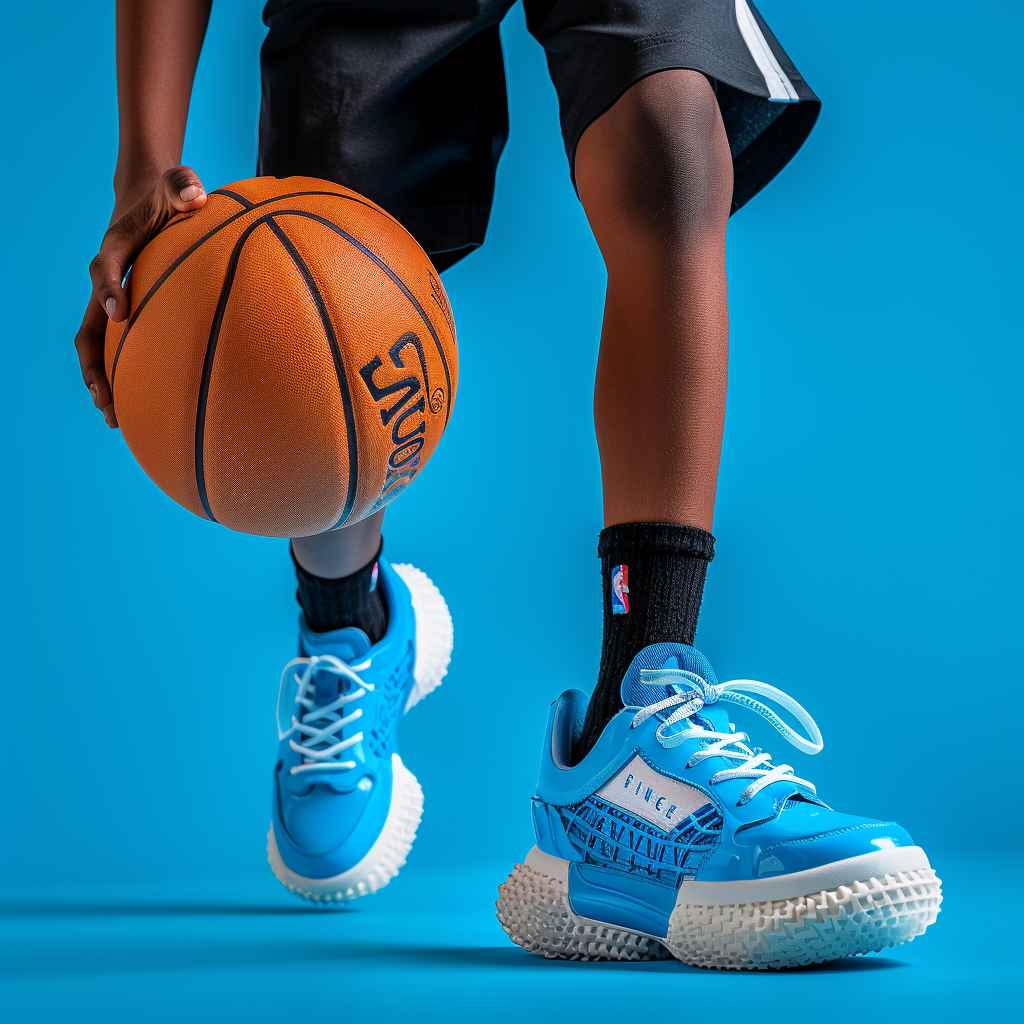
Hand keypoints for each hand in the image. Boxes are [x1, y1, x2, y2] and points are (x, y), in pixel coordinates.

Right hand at [75, 166, 206, 427]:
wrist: (151, 198)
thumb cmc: (169, 194)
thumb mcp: (177, 183)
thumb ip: (185, 186)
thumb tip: (199, 195)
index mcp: (116, 249)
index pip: (106, 269)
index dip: (109, 289)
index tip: (119, 312)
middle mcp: (108, 280)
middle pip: (89, 328)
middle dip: (93, 364)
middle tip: (104, 398)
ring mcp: (115, 300)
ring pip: (99, 346)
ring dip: (103, 381)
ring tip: (115, 419)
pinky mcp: (129, 312)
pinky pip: (121, 348)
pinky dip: (126, 374)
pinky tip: (144, 406)